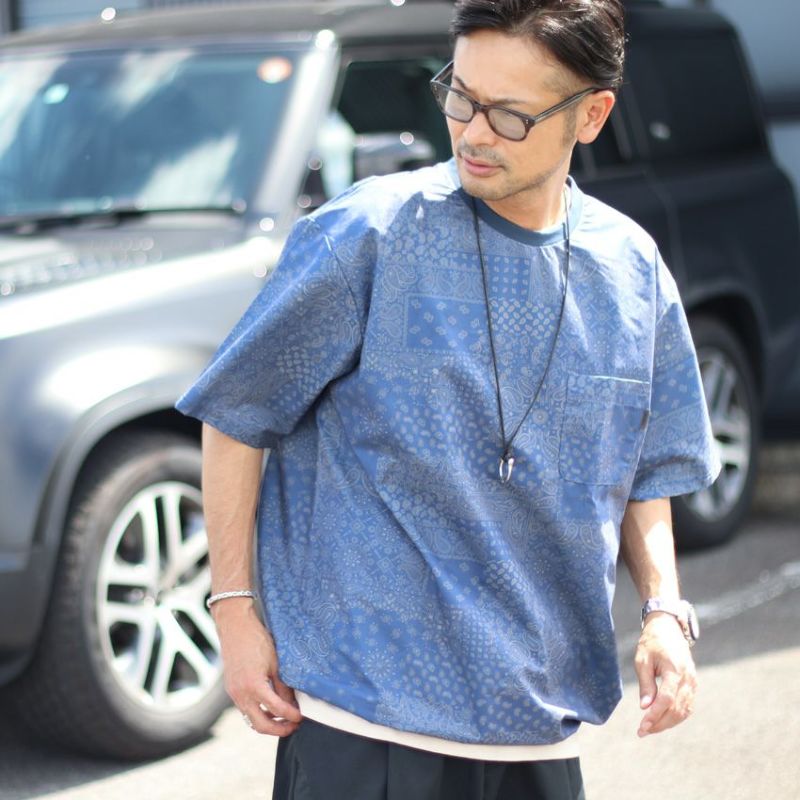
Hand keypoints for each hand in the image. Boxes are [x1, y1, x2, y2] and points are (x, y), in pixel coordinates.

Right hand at [212, 600, 302, 735]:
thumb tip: (292, 703)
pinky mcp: (232, 690)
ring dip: (268, 723)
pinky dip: (258, 713)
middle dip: (279, 729)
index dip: (291, 716)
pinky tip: (270, 708)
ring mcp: (234, 693)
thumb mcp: (275, 663)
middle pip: (261, 725)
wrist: (235, 627)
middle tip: (294, 726)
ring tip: (284, 720)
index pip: (277, 709)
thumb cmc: (257, 640)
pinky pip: (245, 709)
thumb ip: (282, 686)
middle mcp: (241, 694)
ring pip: (251, 720)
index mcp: (254, 686)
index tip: (301, 717)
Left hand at [634, 611, 696, 737]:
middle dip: (659, 723)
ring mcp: (693, 681)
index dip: (655, 715)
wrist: (668, 628)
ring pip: (684, 710)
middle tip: (643, 731)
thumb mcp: (642, 660)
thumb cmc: (652, 642)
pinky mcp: (693, 684)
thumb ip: (646, 684)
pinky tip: (663, 720)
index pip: (667, 699)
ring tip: (650, 728)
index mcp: (675, 669)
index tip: (642, 725)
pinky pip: (688, 705)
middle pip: (677, 708)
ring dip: (668, 722)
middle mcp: (688, 677)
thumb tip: (645, 707)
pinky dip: (677, 716)